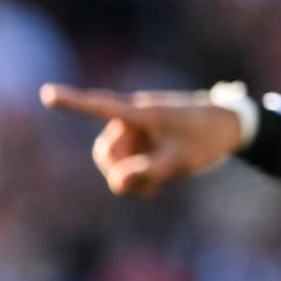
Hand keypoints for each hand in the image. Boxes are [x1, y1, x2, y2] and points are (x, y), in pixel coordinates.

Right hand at [39, 83, 242, 197]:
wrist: (232, 126)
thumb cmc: (208, 138)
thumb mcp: (181, 160)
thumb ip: (148, 172)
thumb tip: (116, 183)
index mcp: (142, 114)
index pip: (101, 107)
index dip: (73, 102)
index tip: (47, 93)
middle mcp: (135, 118)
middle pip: (106, 151)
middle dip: (119, 172)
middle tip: (145, 187)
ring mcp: (139, 130)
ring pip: (117, 160)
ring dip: (132, 177)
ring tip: (159, 184)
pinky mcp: (144, 139)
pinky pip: (128, 161)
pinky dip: (137, 175)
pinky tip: (155, 186)